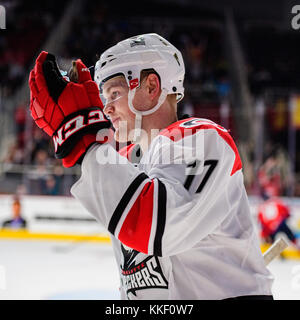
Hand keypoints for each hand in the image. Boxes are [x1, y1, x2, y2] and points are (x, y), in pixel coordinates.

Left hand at [29, 51, 110, 166]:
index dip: (45, 60)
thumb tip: (78, 63)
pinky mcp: (41, 119)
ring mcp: (41, 108)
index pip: (46, 68)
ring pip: (33, 91)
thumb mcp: (90, 89)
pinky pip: (34, 104)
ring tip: (39, 78)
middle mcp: (45, 96)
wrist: (83, 136)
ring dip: (35, 82)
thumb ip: (83, 74)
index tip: (48, 56)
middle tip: (42, 65)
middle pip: (36, 79)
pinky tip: (39, 95)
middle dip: (38, 69)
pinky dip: (36, 96)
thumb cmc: (89, 112)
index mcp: (56, 86)